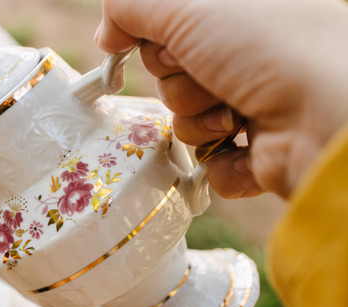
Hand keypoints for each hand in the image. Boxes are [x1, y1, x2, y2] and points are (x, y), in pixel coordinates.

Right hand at [95, 0, 347, 198]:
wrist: (329, 114)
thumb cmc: (265, 44)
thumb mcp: (183, 2)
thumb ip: (129, 5)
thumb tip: (107, 32)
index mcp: (237, 14)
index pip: (167, 29)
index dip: (156, 40)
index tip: (165, 44)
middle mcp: (249, 54)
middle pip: (172, 75)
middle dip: (181, 81)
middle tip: (211, 74)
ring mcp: (259, 102)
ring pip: (188, 122)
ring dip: (201, 121)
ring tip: (236, 113)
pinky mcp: (265, 153)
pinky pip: (213, 165)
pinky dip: (223, 161)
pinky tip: (249, 145)